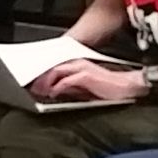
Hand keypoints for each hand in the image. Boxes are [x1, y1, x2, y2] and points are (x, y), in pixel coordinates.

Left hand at [34, 61, 148, 102]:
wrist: (126, 87)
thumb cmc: (108, 89)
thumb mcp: (84, 89)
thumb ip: (69, 88)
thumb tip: (55, 91)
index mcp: (77, 65)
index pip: (55, 67)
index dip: (42, 76)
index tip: (34, 84)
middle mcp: (78, 63)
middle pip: (52, 68)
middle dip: (40, 79)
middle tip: (32, 88)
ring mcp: (81, 68)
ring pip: (56, 72)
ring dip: (45, 83)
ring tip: (39, 92)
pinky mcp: (85, 76)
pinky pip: (66, 81)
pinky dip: (57, 88)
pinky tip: (52, 94)